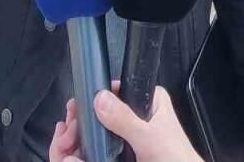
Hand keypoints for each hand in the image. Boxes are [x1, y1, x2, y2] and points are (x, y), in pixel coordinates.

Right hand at [49, 84, 202, 161]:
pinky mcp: (121, 150)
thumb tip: (100, 99)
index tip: (74, 115)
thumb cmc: (177, 158)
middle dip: (78, 125)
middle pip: (98, 112)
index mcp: (148, 100)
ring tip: (66, 150)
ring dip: (77, 140)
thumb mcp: (149, 137)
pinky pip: (98, 147)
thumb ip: (125, 119)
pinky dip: (85, 151)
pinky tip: (76, 155)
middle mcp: (136, 113)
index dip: (90, 101)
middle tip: (66, 139)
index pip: (112, 90)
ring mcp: (126, 133)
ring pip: (94, 130)